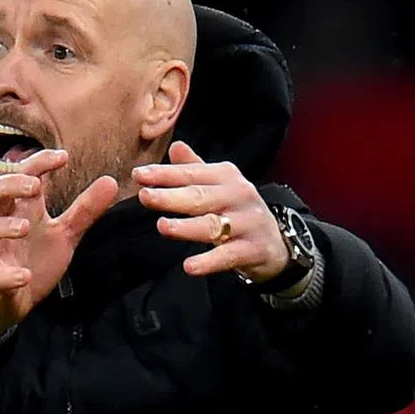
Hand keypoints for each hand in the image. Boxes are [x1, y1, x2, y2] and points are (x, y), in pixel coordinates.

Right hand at [0, 150, 118, 341]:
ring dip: (2, 225)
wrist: (13, 302)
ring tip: (25, 226)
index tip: (63, 157)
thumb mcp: (65, 233)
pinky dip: (7, 275)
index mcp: (24, 210)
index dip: (38, 162)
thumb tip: (110, 180)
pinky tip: (24, 275)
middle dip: (10, 184)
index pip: (23, 175)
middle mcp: (5, 226)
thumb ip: (85, 209)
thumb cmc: (35, 259)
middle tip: (35, 186)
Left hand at [134, 141, 288, 279]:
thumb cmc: (237, 210)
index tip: (138, 175)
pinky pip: (228, 256)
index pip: (190, 174)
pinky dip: (209, 261)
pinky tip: (189, 266)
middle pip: (199, 197)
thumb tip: (174, 147)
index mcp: (226, 176)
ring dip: (187, 227)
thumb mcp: (219, 186)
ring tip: (163, 227)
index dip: (164, 174)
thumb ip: (194, 169)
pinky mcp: (253, 249)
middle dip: (171, 196)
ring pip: (213, 225)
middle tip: (144, 196)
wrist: (276, 243)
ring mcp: (247, 223)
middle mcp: (238, 195)